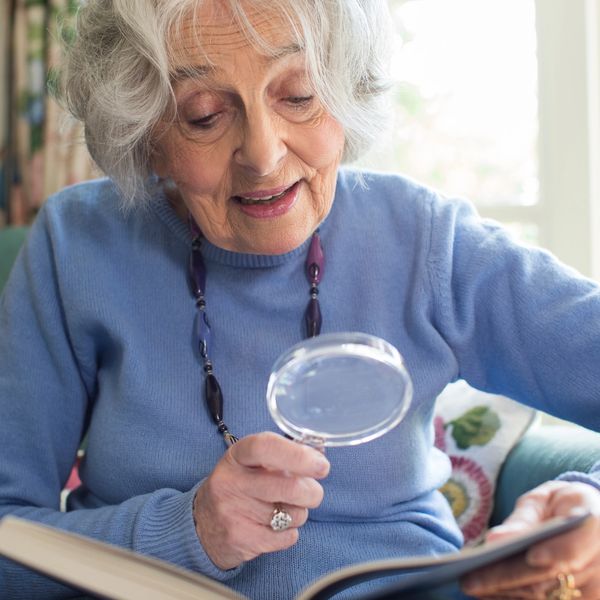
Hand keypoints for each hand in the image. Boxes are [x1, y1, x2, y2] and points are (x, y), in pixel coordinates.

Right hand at [193, 432, 329, 569]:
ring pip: (292, 514)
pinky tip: (273, 526)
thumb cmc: (239, 486)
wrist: (202, 525)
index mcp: (237, 455)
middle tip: (312, 492)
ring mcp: (233, 512)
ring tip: (283, 508)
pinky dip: (289, 533)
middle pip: (288, 486)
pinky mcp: (240, 540)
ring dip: (298, 512)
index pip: (266, 447)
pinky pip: (286, 537)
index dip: (297, 455)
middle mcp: (231, 481)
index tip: (321, 465)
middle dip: (311, 492)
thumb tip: (319, 454)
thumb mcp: (252, 462)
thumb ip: (283, 455)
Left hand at [461, 480, 599, 598]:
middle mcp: (599, 564)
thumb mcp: (544, 500)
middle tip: (469, 581)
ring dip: (505, 594)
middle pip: (551, 578)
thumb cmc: (561, 504)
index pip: (576, 546)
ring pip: (546, 597)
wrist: (589, 518)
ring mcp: (594, 589)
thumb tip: (496, 539)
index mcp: (594, 526)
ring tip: (471, 587)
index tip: (531, 556)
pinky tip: (488, 594)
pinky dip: (514, 599)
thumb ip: (524, 518)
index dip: (557, 553)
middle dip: (507, 579)